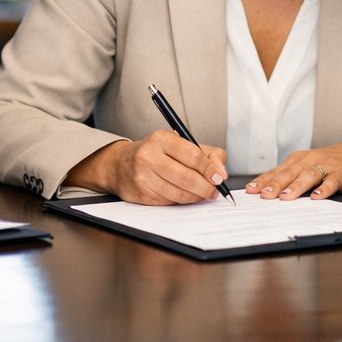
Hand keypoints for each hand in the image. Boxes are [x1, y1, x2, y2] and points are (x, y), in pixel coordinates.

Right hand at [63, 130, 227, 204]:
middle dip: (206, 188)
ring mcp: (143, 177)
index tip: (219, 178)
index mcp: (161, 139)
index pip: (193, 155)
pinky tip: (184, 196)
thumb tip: (221, 172)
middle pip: (187, 177)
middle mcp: (149, 156)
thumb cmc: (155, 153)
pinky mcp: (142, 195)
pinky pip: (170, 203)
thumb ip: (206, 154)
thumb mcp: (180, 144)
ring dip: (196, 197)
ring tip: (202, 194)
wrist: (120, 165)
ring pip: (179, 194)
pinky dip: (182, 202)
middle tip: (214, 192)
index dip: (210, 169)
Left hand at [246, 134, 341, 200]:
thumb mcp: (310, 167)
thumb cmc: (333, 163)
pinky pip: (332, 182)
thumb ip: (293, 178)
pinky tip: (317, 198)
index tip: (250, 191)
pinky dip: (324, 189)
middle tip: (264, 195)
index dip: (263, 181)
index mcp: (299, 160)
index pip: (277, 171)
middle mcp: (310, 160)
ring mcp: (326, 166)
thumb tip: (270, 193)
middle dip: (275, 184)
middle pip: (290, 173)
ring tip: (285, 197)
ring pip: (308, 176)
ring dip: (296, 187)